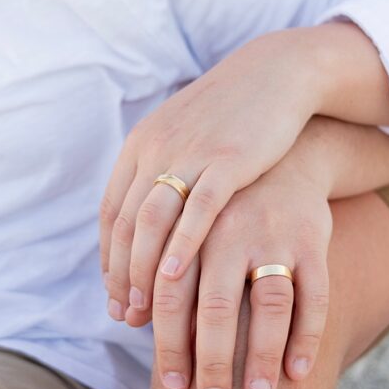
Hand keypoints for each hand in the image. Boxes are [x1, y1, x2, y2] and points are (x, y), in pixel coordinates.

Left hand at [99, 32, 323, 325]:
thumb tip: (149, 219)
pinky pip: (197, 209)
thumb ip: (163, 171)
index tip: (115, 297)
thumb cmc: (234, 114)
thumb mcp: (186, 136)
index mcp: (142, 144)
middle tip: (126, 316)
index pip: (113, 212)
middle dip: (122, 275)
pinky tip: (177, 277)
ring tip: (145, 308)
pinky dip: (182, 245)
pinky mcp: (227, 159)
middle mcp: (156, 148)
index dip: (110, 259)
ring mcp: (190, 153)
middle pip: (127, 222)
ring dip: (144, 269)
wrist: (277, 73)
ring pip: (154, 220)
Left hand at [151, 150, 332, 388]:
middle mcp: (229, 230)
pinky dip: (307, 336)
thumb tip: (126, 317)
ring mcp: (274, 234)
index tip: (170, 382)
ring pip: (268, 302)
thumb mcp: (183, 210)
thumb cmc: (223, 196)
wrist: (284, 152)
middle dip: (209, 358)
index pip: (168, 292)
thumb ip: (155, 256)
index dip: (166, 340)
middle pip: (214, 304)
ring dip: (260, 353)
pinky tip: (298, 371)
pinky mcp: (312, 238)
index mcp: (190, 224)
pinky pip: (314, 294)